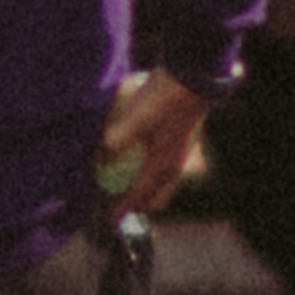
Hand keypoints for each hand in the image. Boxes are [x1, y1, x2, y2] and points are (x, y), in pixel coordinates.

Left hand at [93, 66, 209, 203]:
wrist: (194, 75)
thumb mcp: (138, 118)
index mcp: (164, 164)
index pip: (142, 195)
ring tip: (125, 182)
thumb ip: (118, 139)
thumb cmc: (165, 97)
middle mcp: (175, 162)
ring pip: (162, 179)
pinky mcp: (179, 137)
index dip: (124, 208)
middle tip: (119, 204)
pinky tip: (136, 154)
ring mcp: (179, 150)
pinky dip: (149, 168)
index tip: (111, 219)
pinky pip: (163, 163)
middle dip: (140, 203)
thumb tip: (101, 159)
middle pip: (158, 194)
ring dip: (145, 186)